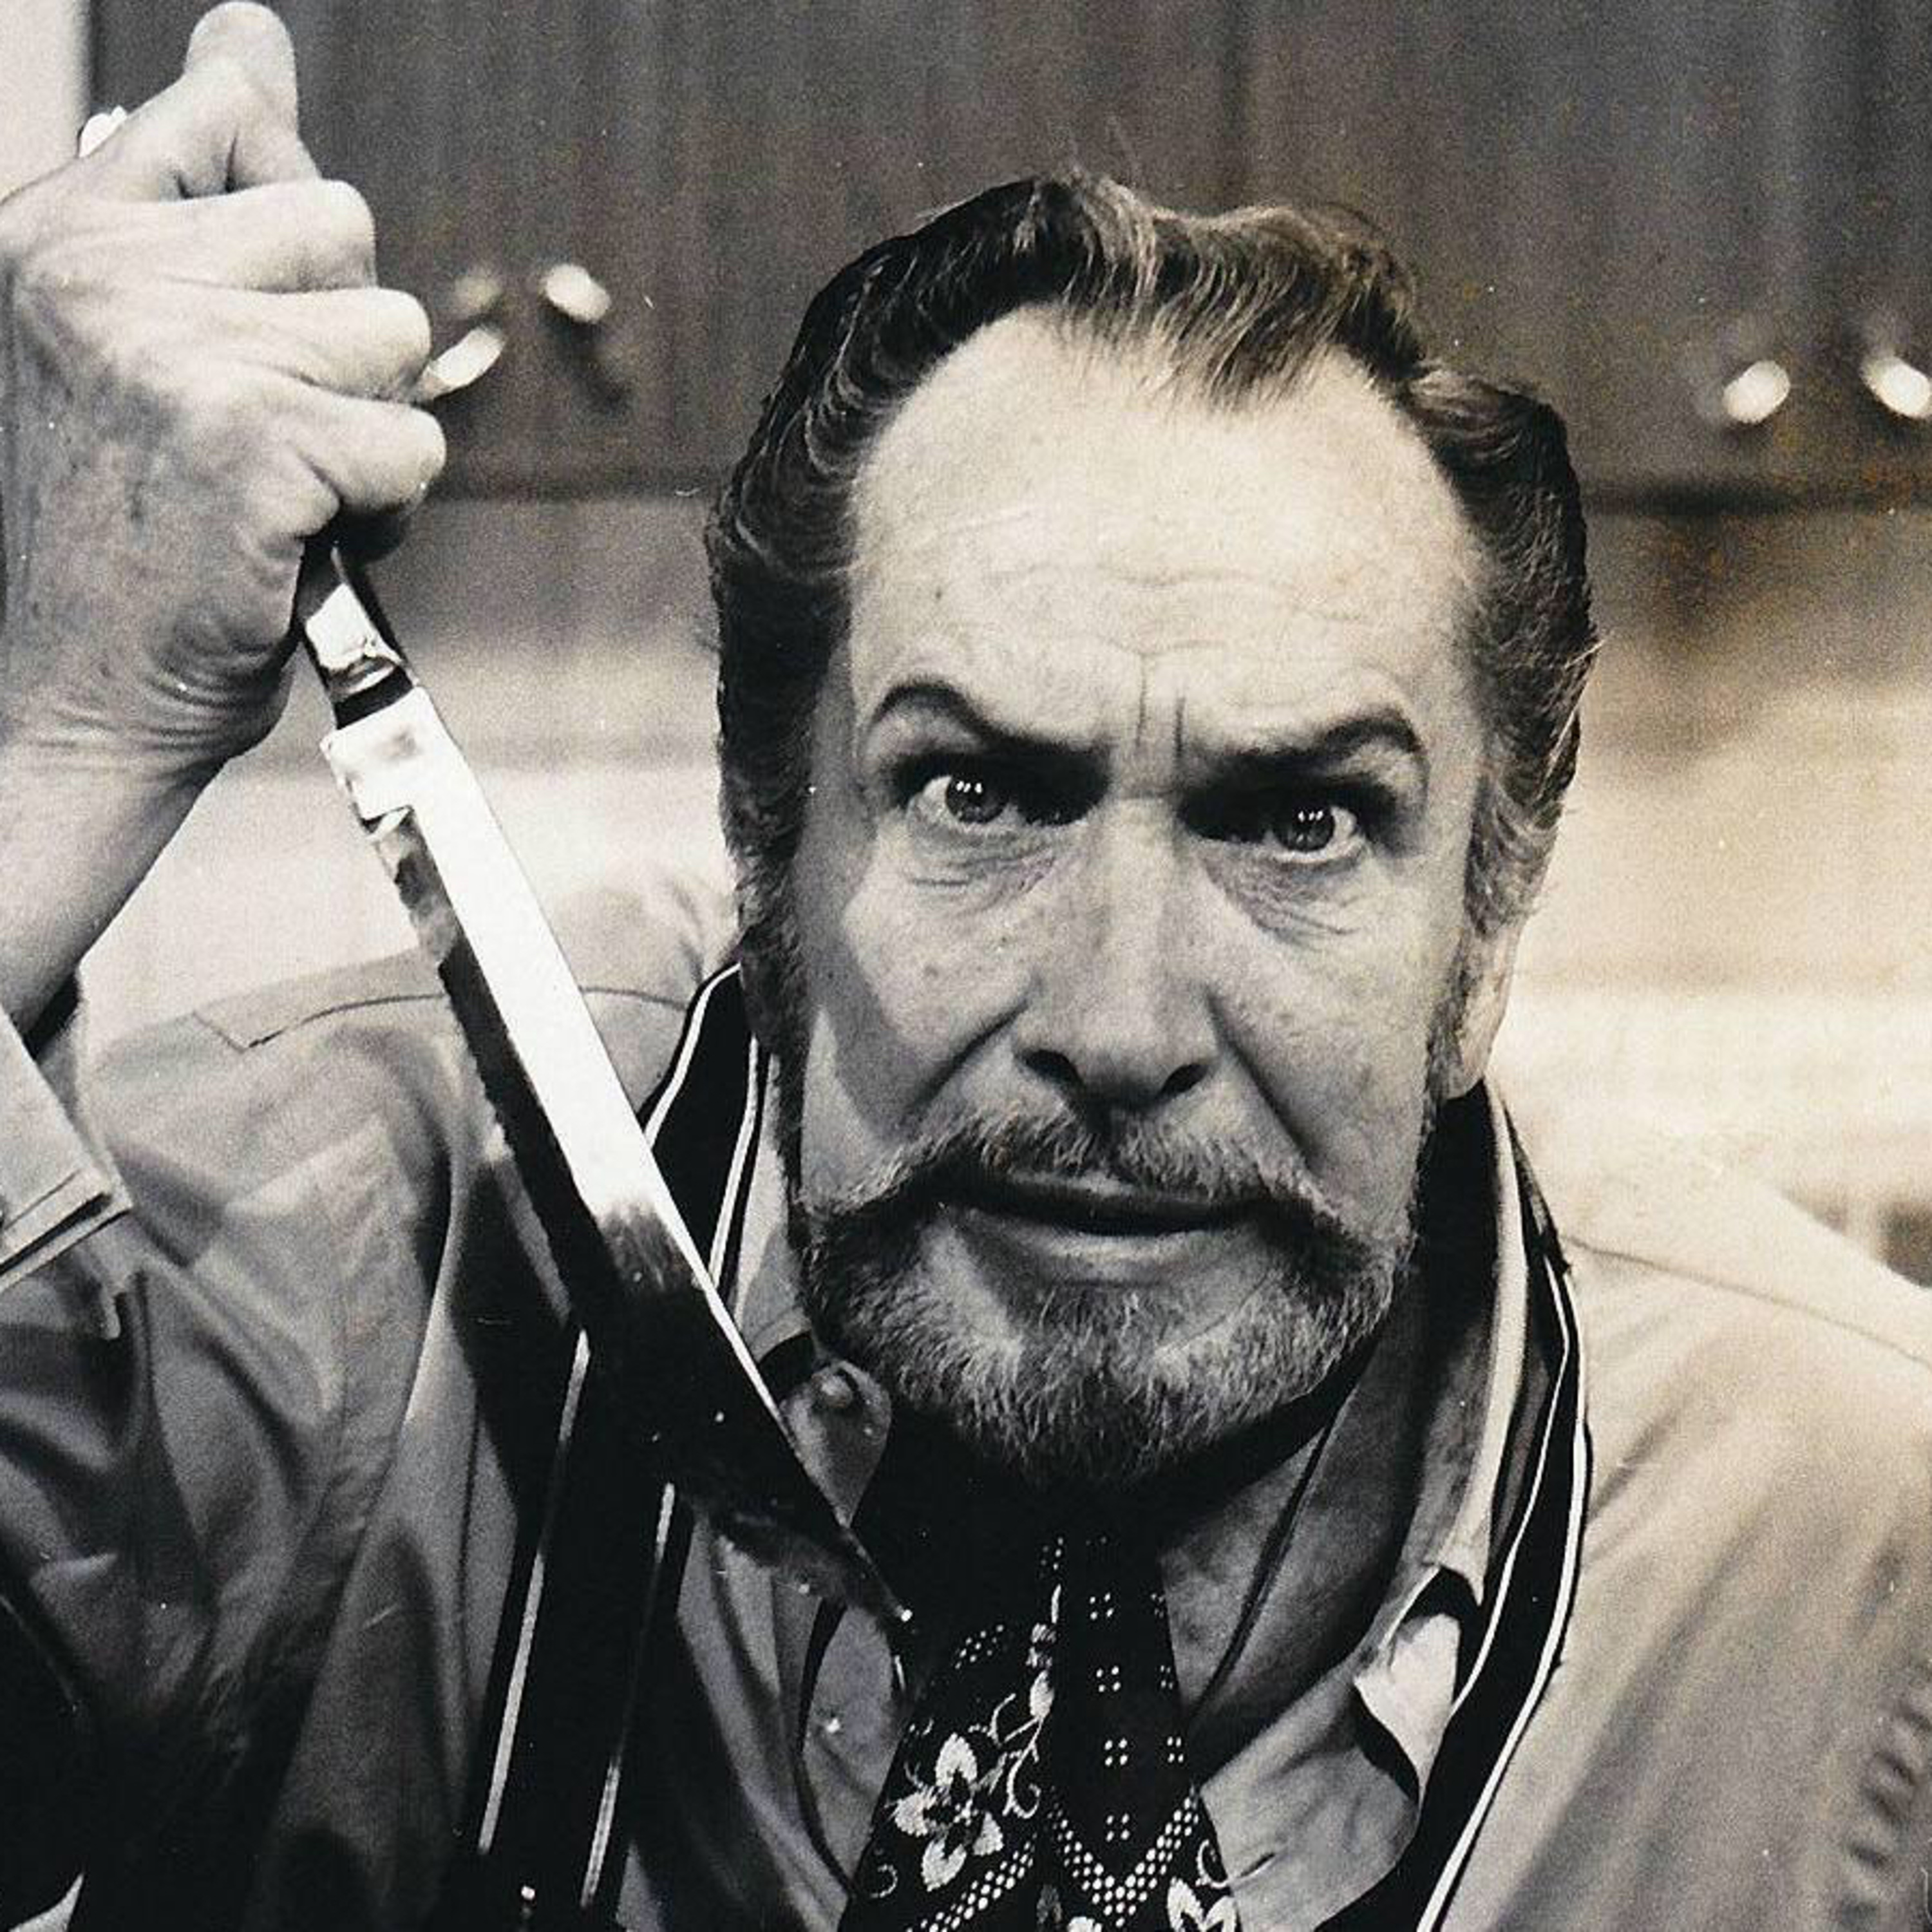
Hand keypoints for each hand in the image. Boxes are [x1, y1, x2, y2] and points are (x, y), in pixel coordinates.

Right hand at [0, 3, 444, 1026]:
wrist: (68, 692)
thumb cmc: (114, 528)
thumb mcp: (125, 334)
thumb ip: (197, 189)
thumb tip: (254, 33)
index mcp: (60, 229)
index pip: (224, 108)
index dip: (281, 201)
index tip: (252, 291)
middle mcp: (107, 268)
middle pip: (340, 221)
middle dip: (336, 336)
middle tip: (258, 425)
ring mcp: (178, 349)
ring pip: (390, 333)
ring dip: (363, 424)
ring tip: (278, 485)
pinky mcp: (255, 440)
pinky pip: (412, 440)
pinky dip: (383, 504)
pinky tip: (300, 536)